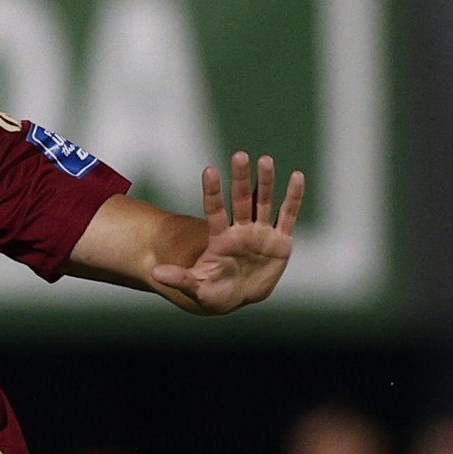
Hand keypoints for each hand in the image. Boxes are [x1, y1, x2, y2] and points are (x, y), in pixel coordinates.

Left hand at [151, 152, 304, 314]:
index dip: (213, 191)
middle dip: (240, 178)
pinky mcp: (281, 241)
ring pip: (263, 202)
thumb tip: (155, 274)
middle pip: (240, 200)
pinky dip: (293, 197)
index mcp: (220, 239)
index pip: (215, 210)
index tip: (209, 170)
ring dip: (265, 182)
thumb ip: (179, 279)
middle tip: (240, 155)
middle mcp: (240, 231)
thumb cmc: (214, 292)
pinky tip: (297, 176)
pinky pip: (287, 216)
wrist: (238, 298)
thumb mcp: (196, 289)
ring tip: (265, 160)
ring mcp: (261, 233)